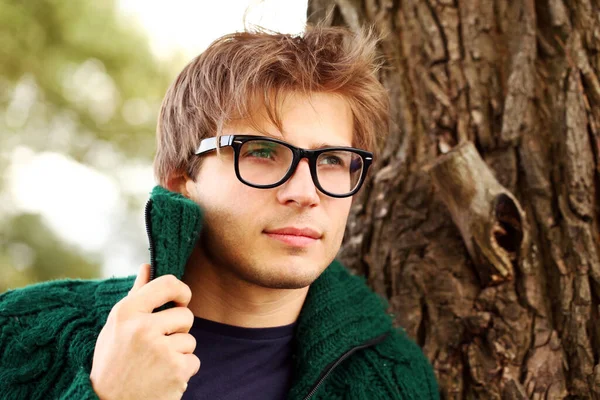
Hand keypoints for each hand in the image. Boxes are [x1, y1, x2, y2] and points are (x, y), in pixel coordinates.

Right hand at [90, 264, 199, 399]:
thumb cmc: (113, 362)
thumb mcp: (116, 326)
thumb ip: (136, 295)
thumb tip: (147, 266)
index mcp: (126, 312)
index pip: (167, 283)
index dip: (181, 290)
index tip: (181, 299)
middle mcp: (142, 328)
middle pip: (185, 315)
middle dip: (178, 329)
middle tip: (157, 346)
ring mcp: (160, 349)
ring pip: (190, 340)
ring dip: (178, 353)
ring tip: (155, 365)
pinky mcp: (176, 370)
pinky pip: (194, 360)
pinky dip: (182, 370)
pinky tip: (162, 378)